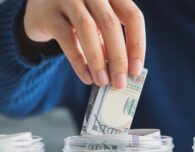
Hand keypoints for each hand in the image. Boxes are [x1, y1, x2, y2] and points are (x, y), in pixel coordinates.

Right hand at [24, 0, 145, 88]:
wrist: (41, 9)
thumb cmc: (79, 20)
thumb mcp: (100, 27)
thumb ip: (111, 44)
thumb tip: (124, 74)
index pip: (133, 17)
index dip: (137, 45)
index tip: (136, 70)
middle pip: (111, 24)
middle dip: (118, 58)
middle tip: (120, 83)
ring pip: (88, 28)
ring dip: (98, 60)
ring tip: (102, 82)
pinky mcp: (47, 11)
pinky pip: (66, 37)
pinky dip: (78, 60)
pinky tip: (86, 77)